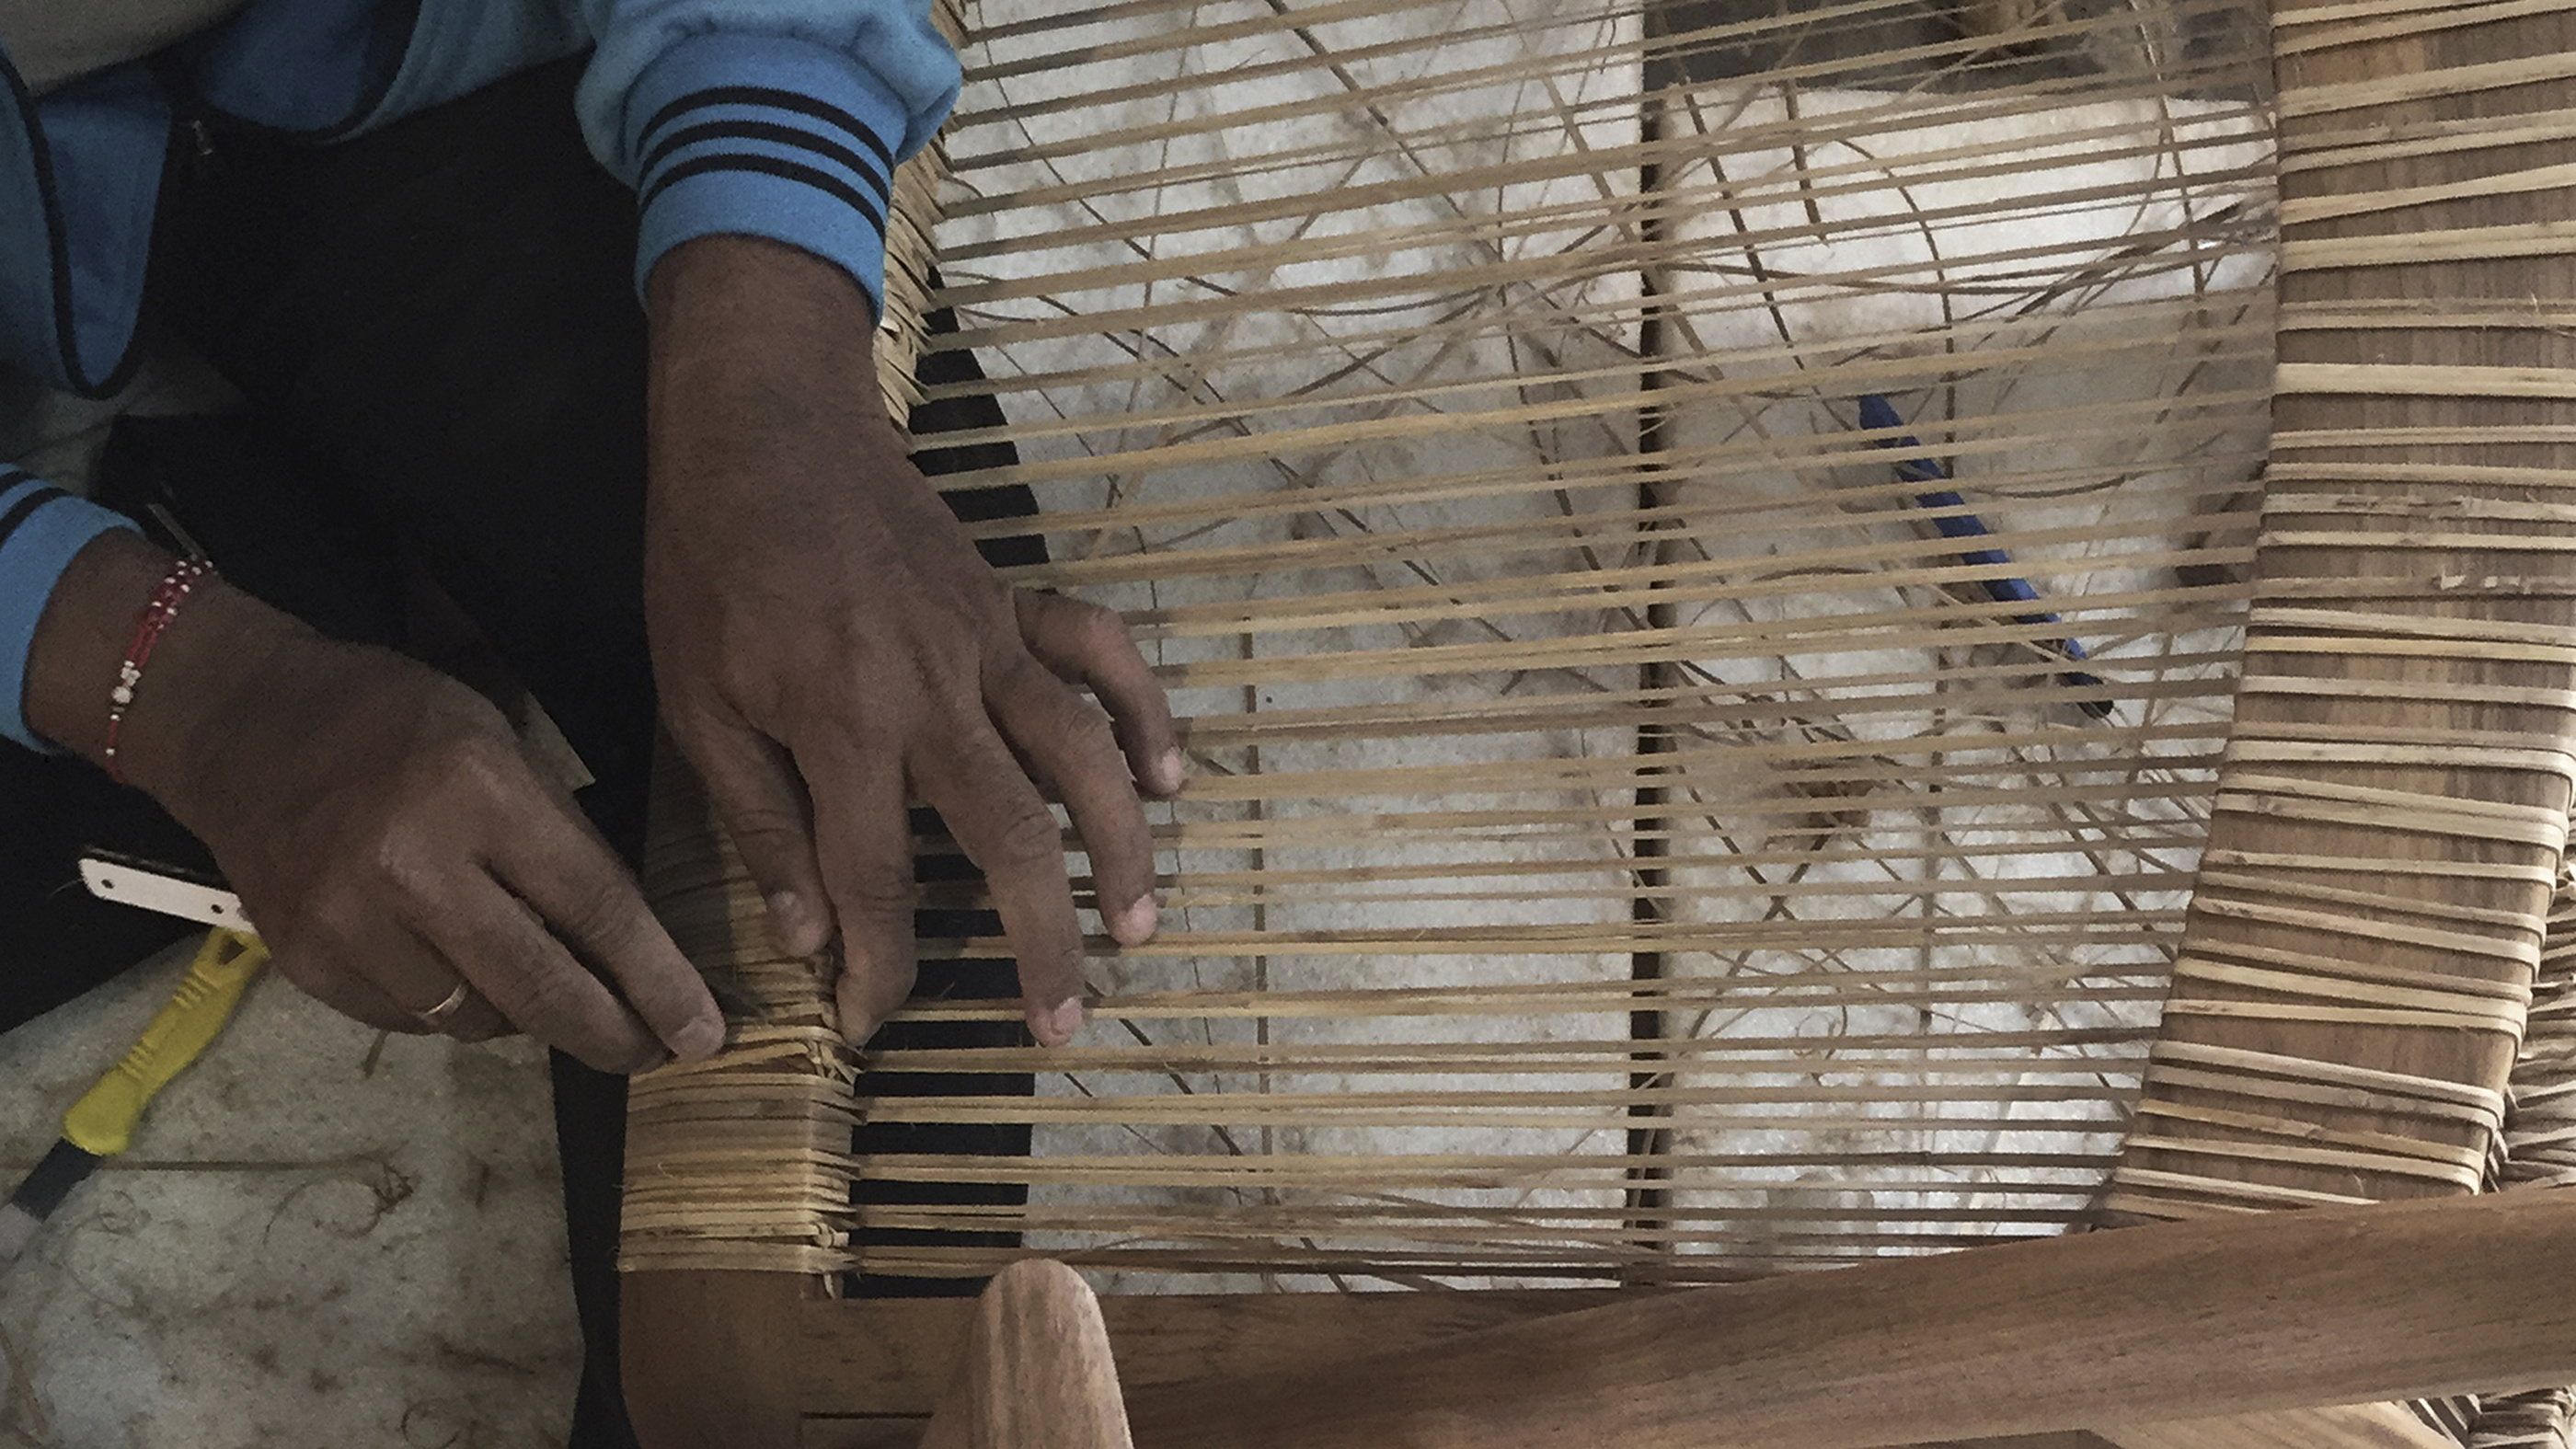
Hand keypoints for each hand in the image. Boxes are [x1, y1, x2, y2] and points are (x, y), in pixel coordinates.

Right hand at [24, 531, 725, 1072]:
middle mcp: (413, 865)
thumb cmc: (391, 721)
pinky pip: (412, 1020)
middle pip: (541, 986)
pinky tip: (463, 974)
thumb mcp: (497, 741)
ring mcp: (351, 921)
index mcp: (479, 793)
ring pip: (478, 1017)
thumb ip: (558, 837)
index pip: (595, 908)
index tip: (701, 1030)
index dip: (657, 980)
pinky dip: (454, 1009)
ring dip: (528, 1017)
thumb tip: (627, 946)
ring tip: (549, 993)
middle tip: (656, 1053)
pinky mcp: (307, 961)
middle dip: (613, 1033)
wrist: (240, 724)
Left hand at [644, 236, 1181, 1047]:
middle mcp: (934, 692)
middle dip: (1042, 941)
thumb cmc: (712, 566)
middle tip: (1060, 1022)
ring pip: (1081, 756)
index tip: (873, 1023)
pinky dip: (1142, 714)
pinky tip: (1164, 779)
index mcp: (843, 724)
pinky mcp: (1010, 604)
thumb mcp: (698, 703)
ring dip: (1119, 847)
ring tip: (1136, 926)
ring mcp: (986, 644)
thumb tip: (805, 933)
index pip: (875, 880)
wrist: (765, 430)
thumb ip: (760, 820)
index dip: (879, 968)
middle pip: (1012, 837)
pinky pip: (1099, 657)